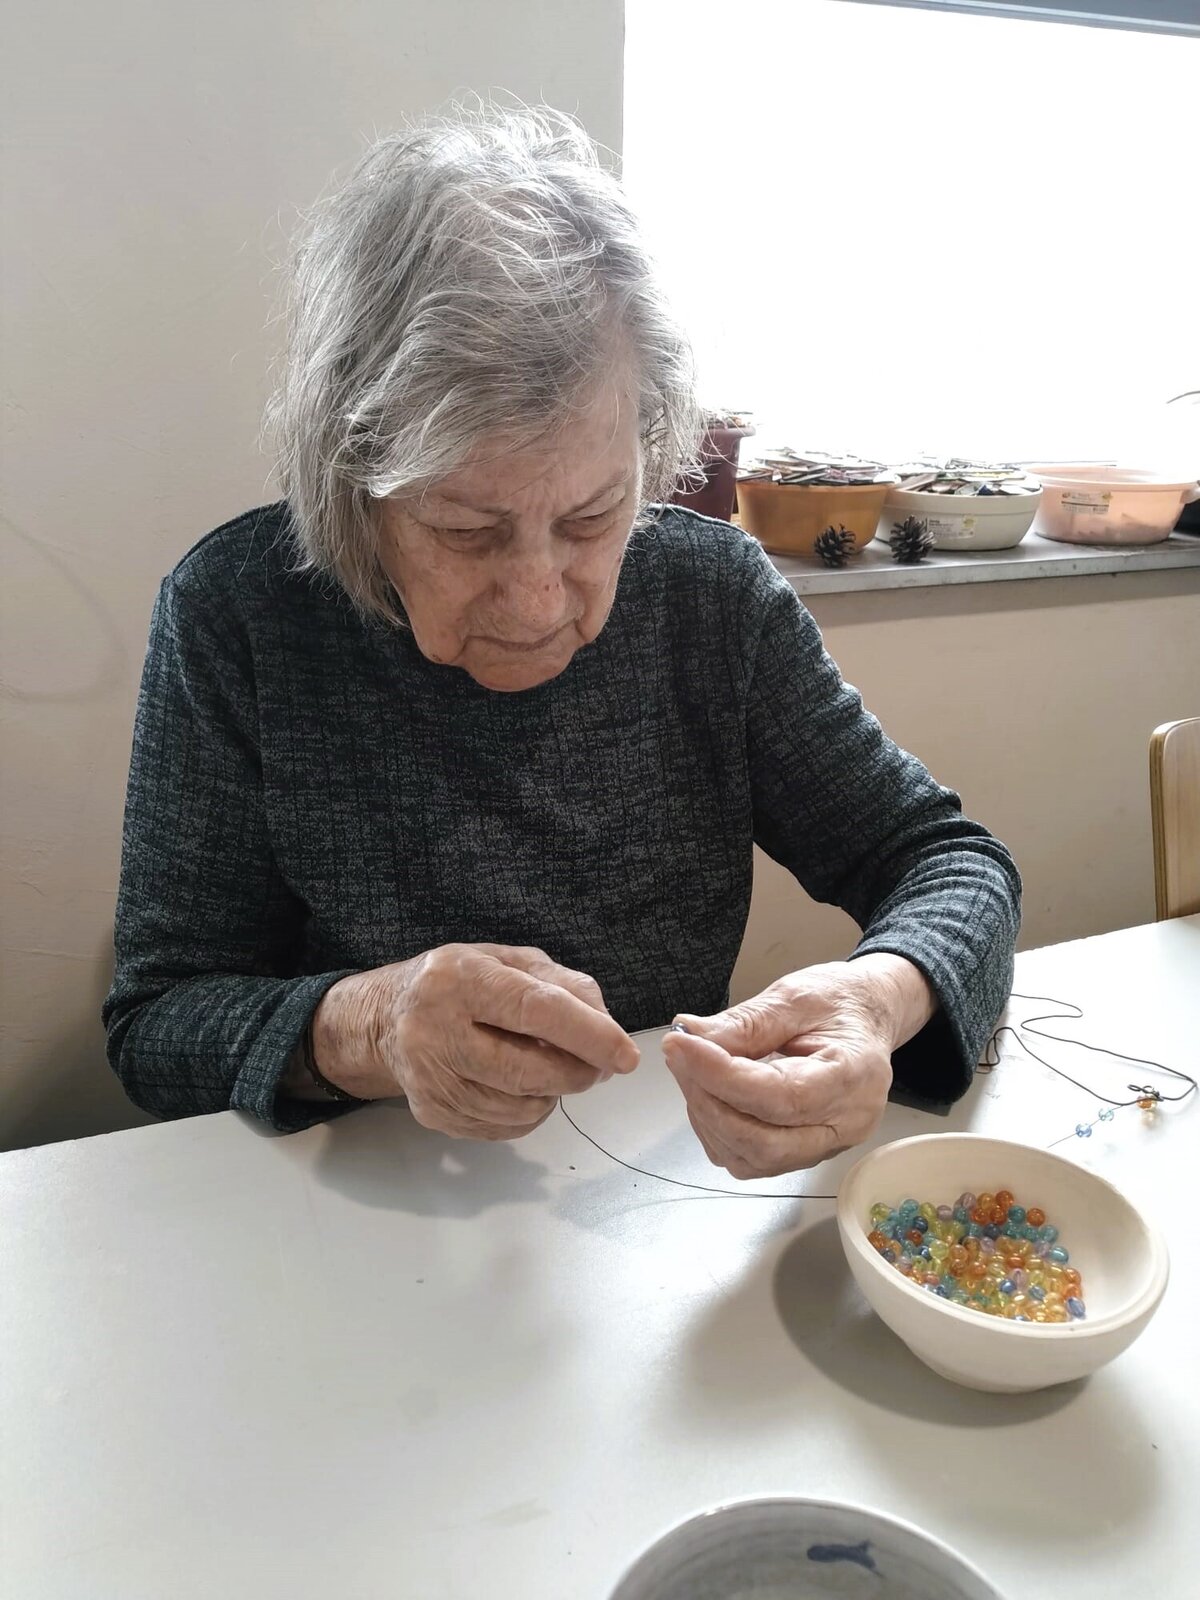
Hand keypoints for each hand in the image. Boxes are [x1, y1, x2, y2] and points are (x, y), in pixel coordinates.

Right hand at [311, 944, 638, 1138]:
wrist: (387, 1018)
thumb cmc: (461, 983)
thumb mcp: (510, 961)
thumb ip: (564, 984)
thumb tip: (607, 1028)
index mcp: (460, 978)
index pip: (535, 1009)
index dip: (589, 1035)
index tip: (626, 1055)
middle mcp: (436, 1029)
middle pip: (529, 1070)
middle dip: (579, 1073)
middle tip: (600, 1065)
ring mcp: (430, 1078)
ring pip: (521, 1106)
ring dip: (555, 1092)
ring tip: (551, 1066)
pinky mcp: (432, 1113)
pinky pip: (505, 1128)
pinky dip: (530, 1111)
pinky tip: (522, 1086)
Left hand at [661, 954, 934, 1178]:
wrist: (865, 1017)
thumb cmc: (838, 1003)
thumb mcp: (794, 996)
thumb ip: (745, 1023)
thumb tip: (691, 1037)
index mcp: (854, 1077)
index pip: (781, 1096)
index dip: (722, 1077)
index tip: (682, 1047)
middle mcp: (845, 1124)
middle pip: (765, 1143)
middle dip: (710, 1102)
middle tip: (680, 1056)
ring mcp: (827, 1146)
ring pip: (753, 1158)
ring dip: (710, 1118)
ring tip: (694, 1070)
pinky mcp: (804, 1153)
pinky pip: (751, 1160)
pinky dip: (719, 1130)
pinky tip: (712, 1093)